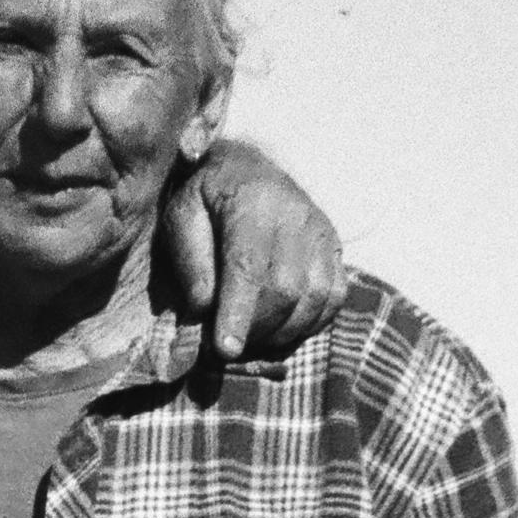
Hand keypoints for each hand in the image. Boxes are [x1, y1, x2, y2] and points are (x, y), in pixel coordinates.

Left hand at [155, 137, 345, 363]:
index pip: (249, 266)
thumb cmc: (206, 198)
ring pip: (312, 299)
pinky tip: (279, 327)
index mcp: (252, 202)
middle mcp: (296, 215)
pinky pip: (333, 299)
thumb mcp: (181, 217)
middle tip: (226, 344)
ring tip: (250, 337)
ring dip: (280, 331)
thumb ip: (190, 261)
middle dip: (255, 328)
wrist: (247, 168)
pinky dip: (307, 324)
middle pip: (285, 289)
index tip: (225, 349)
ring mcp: (322, 232)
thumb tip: (203, 308)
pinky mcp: (335, 249)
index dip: (238, 312)